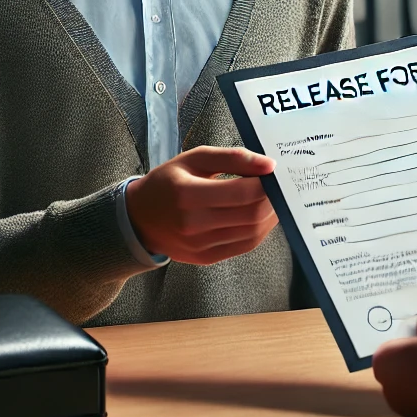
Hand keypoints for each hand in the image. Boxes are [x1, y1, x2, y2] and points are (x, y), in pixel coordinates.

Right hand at [125, 146, 277, 263]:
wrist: (139, 218)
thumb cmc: (169, 182)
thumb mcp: (195, 158)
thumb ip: (233, 157)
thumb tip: (268, 164)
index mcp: (187, 194)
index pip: (242, 193)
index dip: (266, 182)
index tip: (273, 171)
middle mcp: (193, 224)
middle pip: (251, 215)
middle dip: (273, 198)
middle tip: (277, 185)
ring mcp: (200, 246)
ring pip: (252, 233)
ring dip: (270, 215)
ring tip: (272, 198)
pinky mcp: (206, 258)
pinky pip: (245, 246)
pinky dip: (260, 230)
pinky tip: (261, 215)